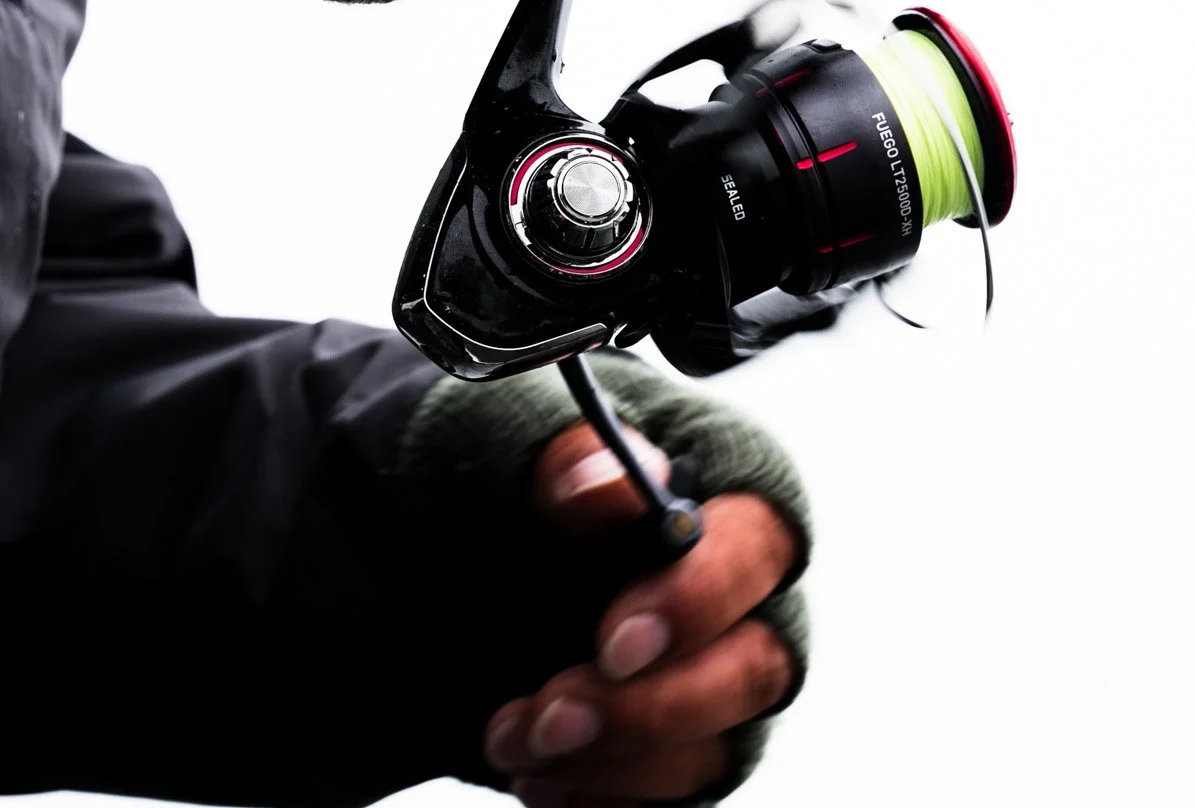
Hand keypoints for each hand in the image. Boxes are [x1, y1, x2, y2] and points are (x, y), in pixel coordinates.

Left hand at [481, 422, 803, 806]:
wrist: (421, 560)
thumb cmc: (492, 477)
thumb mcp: (500, 438)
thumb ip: (566, 454)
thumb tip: (616, 482)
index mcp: (725, 491)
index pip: (757, 544)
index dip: (699, 600)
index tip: (613, 643)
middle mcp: (741, 592)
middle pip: (755, 665)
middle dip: (654, 707)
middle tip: (554, 716)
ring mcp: (712, 674)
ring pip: (716, 745)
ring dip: (616, 761)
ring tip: (518, 741)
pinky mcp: (675, 745)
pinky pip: (671, 796)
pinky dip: (604, 799)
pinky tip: (542, 780)